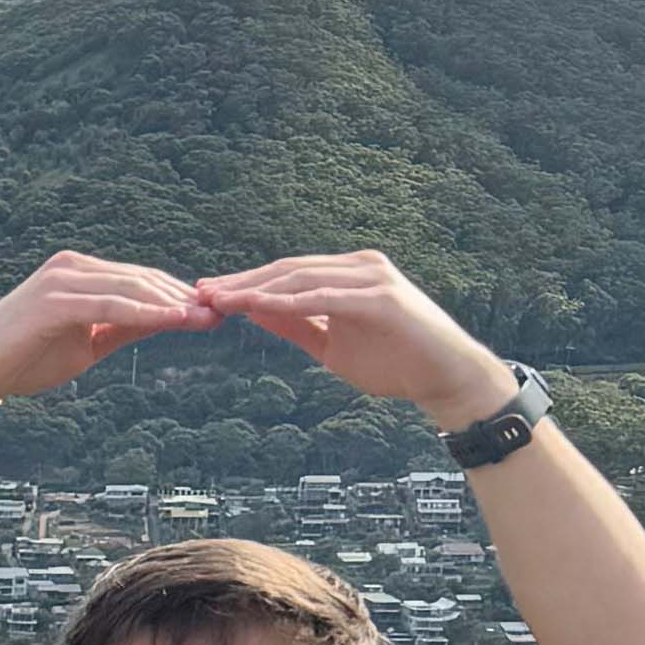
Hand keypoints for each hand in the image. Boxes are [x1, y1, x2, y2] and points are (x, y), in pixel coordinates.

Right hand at [0, 250, 209, 402]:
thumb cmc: (25, 359)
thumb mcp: (85, 343)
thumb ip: (122, 328)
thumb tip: (166, 323)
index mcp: (80, 273)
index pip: (139, 280)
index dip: (177, 295)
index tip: (212, 312)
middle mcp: (72, 267)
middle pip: (141, 278)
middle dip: (183, 297)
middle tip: (221, 312)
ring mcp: (62, 279)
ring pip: (131, 288)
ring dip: (171, 304)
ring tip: (205, 318)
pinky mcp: (54, 299)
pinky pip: (110, 304)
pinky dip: (145, 312)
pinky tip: (173, 321)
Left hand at [196, 251, 510, 430]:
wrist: (444, 377)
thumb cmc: (393, 363)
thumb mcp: (331, 344)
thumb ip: (296, 325)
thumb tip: (255, 312)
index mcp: (346, 274)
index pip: (286, 274)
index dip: (245, 283)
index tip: (208, 295)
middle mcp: (358, 267)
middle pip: (287, 270)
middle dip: (241, 281)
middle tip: (200, 293)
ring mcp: (371, 278)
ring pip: (301, 279)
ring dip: (256, 288)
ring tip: (220, 300)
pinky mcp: (381, 297)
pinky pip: (324, 297)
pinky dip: (288, 301)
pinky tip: (258, 306)